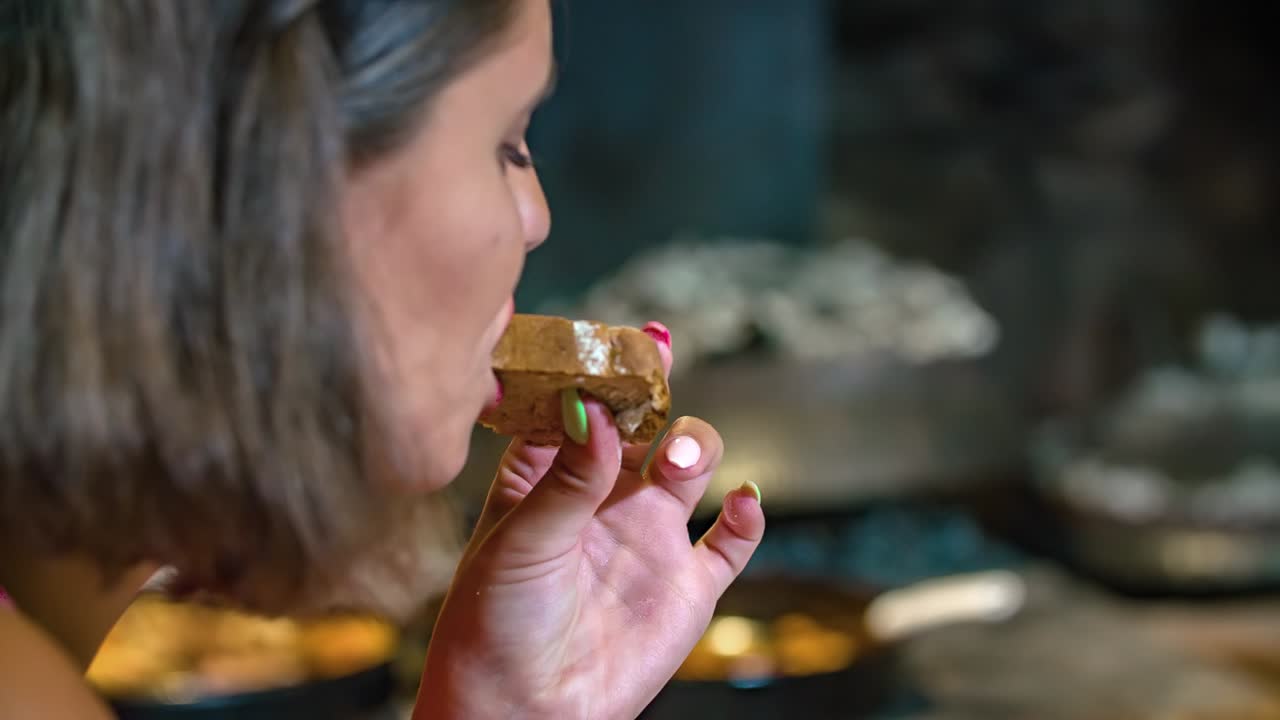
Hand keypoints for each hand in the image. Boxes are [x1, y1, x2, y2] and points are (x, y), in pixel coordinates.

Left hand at [416, 327, 764, 719]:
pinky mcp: (687, 586)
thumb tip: (593, 405)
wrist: (522, 715)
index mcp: (547, 476)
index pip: (581, 402)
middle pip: (644, 421)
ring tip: (675, 460)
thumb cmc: (494, 626)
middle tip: (654, 383)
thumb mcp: (520, 541)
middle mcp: (603, 497)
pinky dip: (749, 516)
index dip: (600, 369)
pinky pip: (732, 542)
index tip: (620, 339)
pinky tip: (741, 501)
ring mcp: (649, 538)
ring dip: (693, 446)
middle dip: (654, 396)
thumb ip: (565, 476)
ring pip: (689, 463)